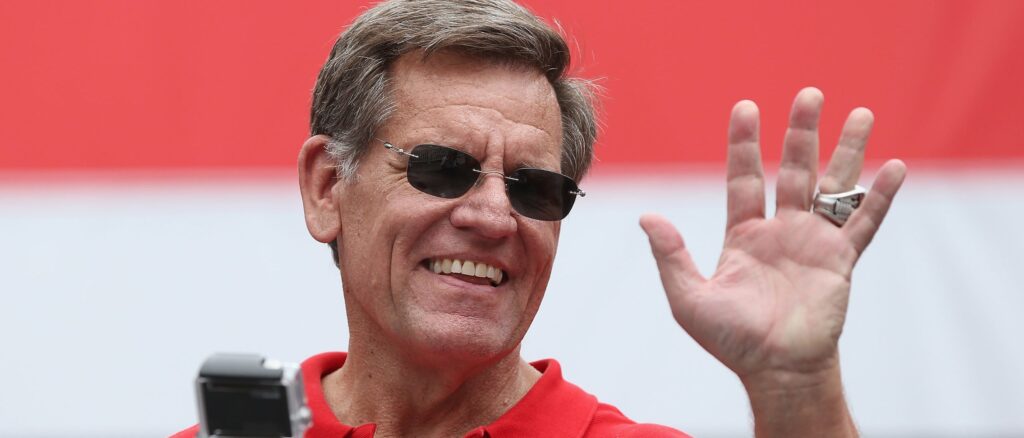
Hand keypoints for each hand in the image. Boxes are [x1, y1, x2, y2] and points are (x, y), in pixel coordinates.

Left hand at [640, 88, 905, 381]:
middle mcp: (781, 231)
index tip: (746, 107)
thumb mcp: (690, 298)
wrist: (775, 370)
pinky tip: (895, 167)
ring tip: (860, 113)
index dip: (744, 144)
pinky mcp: (841, 261)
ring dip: (847, 151)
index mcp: (744, 235)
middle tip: (809, 94)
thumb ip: (671, 255)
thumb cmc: (731, 340)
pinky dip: (879, 196)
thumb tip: (647, 216)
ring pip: (834, 186)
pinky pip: (863, 223)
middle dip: (801, 132)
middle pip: (793, 170)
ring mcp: (813, 243)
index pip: (745, 179)